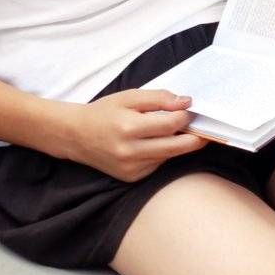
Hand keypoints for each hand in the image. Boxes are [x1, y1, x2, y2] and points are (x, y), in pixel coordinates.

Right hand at [61, 89, 204, 182]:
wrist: (75, 136)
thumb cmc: (102, 113)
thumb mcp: (128, 97)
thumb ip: (158, 98)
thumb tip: (186, 102)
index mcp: (128, 128)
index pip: (171, 124)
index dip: (186, 117)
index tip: (189, 111)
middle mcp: (130, 151)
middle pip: (178, 146)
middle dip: (195, 137)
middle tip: (200, 128)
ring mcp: (131, 167)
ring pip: (170, 156)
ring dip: (177, 144)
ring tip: (171, 132)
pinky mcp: (132, 177)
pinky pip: (158, 164)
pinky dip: (161, 153)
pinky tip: (152, 144)